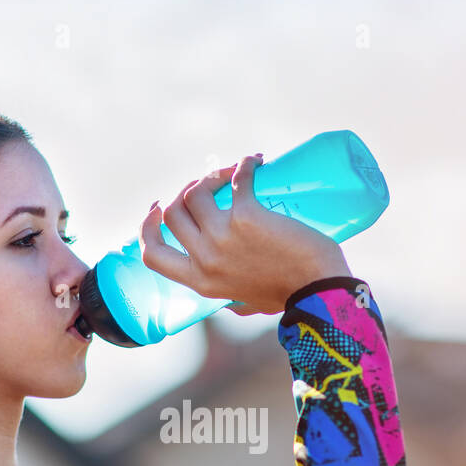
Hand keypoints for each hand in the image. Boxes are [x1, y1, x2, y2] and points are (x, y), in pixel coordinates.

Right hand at [138, 154, 351, 315]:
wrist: (317, 289)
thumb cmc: (288, 297)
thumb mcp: (246, 305)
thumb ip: (234, 303)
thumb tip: (230, 304)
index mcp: (200, 281)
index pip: (153, 254)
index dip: (148, 226)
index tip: (157, 207)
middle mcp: (205, 259)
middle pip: (173, 213)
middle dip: (185, 192)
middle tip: (208, 184)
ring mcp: (223, 237)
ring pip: (196, 192)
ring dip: (212, 175)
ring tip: (232, 171)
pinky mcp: (246, 216)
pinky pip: (237, 178)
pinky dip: (246, 164)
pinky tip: (256, 161)